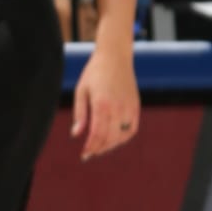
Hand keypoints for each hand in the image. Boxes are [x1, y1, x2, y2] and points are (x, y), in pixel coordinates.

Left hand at [72, 39, 139, 160]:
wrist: (115, 56)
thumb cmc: (94, 72)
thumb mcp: (81, 91)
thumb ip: (80, 114)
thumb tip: (76, 134)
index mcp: (102, 103)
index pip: (97, 134)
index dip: (90, 147)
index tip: (84, 154)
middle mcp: (118, 107)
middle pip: (110, 138)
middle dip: (99, 149)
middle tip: (90, 153)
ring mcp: (129, 106)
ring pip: (122, 136)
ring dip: (111, 145)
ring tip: (100, 146)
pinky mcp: (135, 105)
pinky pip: (132, 128)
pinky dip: (124, 137)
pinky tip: (114, 139)